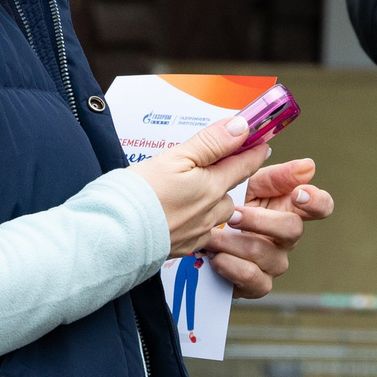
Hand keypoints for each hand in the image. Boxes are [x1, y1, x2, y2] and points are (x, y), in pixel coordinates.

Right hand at [135, 114, 275, 259]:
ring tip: (188, 193)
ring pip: (215, 213)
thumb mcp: (175, 157)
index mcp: (212, 187)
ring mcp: (197, 232)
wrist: (114, 236)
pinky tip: (177, 215)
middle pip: (229, 192)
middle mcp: (210, 212)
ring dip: (210, 202)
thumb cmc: (139, 195)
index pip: (243, 165)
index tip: (261, 143)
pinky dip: (194, 221)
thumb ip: (211, 143)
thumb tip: (241, 127)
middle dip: (225, 180)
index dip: (254, 151)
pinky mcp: (183, 248)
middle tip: (209, 168)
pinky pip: (200, 232)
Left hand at [203, 159, 336, 299]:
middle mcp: (287, 238)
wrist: (200, 239)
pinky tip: (215, 257)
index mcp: (290, 209)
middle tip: (232, 216)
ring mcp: (275, 263)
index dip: (316, 201)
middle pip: (292, 229)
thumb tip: (308, 165)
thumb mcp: (249, 186)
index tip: (298, 194)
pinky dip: (229, 265)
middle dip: (259, 220)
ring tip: (211, 237)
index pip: (321, 206)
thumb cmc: (230, 208)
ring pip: (264, 253)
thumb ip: (275, 177)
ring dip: (232, 243)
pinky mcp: (258, 285)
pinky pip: (251, 276)